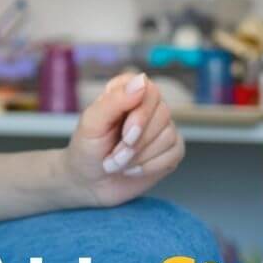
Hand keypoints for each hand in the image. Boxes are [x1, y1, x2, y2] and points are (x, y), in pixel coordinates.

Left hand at [60, 72, 184, 207]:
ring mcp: (162, 127)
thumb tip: (142, 80)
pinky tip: (134, 169)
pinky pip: (175, 153)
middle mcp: (148, 104)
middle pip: (163, 113)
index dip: (141, 115)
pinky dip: (152, 166)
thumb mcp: (92, 123)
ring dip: (140, 157)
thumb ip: (114, 100)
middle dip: (137, 143)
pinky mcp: (170, 148)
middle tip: (113, 156)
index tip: (124, 135)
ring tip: (119, 163)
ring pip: (169, 136)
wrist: (89, 181)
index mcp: (127, 90)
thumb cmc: (87, 147)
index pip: (150, 90)